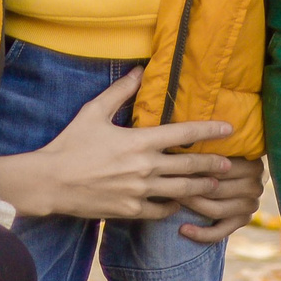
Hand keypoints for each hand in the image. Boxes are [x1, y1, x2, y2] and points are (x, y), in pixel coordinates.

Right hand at [0, 70, 233, 220]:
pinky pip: (160, 211)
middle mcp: (144, 167)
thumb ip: (120, 91)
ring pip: (181, 191)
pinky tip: (179, 202)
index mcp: (139, 141)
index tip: (229, 129)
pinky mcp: (130, 210)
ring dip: (201, 187)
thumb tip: (139, 70)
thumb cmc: (70, 144)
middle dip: (213, 164)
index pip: (183, 134)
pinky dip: (173, 206)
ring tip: (215, 185)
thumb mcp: (93, 111)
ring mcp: (139, 191)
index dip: (209, 131)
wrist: (51, 182)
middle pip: (189, 167)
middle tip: (230, 163)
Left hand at [177, 155, 266, 244]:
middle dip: (191, 186)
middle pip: (217, 189)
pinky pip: (220, 232)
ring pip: (216, 210)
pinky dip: (200, 233)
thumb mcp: (220, 148)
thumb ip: (209, 147)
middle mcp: (256, 187)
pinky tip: (183, 230)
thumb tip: (183, 142)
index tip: (174, 165)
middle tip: (168, 181)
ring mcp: (251, 206)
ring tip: (173, 199)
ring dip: (192, 205)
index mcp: (253, 165)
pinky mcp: (242, 222)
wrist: (234, 174)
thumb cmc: (219, 155)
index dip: (196, 167)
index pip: (221, 169)